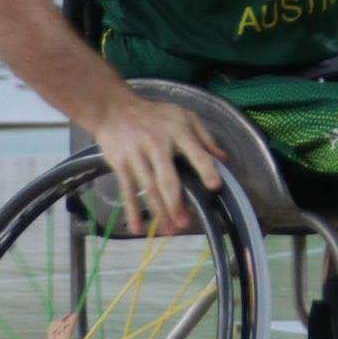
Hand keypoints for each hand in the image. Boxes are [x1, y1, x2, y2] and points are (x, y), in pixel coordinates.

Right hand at [90, 88, 223, 235]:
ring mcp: (137, 154)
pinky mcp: (121, 163)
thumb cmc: (154, 115)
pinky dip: (132, 210)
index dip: (205, 169)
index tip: (214, 186)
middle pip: (167, 178)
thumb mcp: (183, 116)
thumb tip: (223, 159)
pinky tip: (137, 228)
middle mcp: (157, 143)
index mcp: (177, 131)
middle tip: (185, 223)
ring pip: (148, 188)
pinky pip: (127, 190)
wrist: (114, 109)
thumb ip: (205, 137)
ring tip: (168, 230)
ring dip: (158, 212)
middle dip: (176, 202)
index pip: (195, 152)